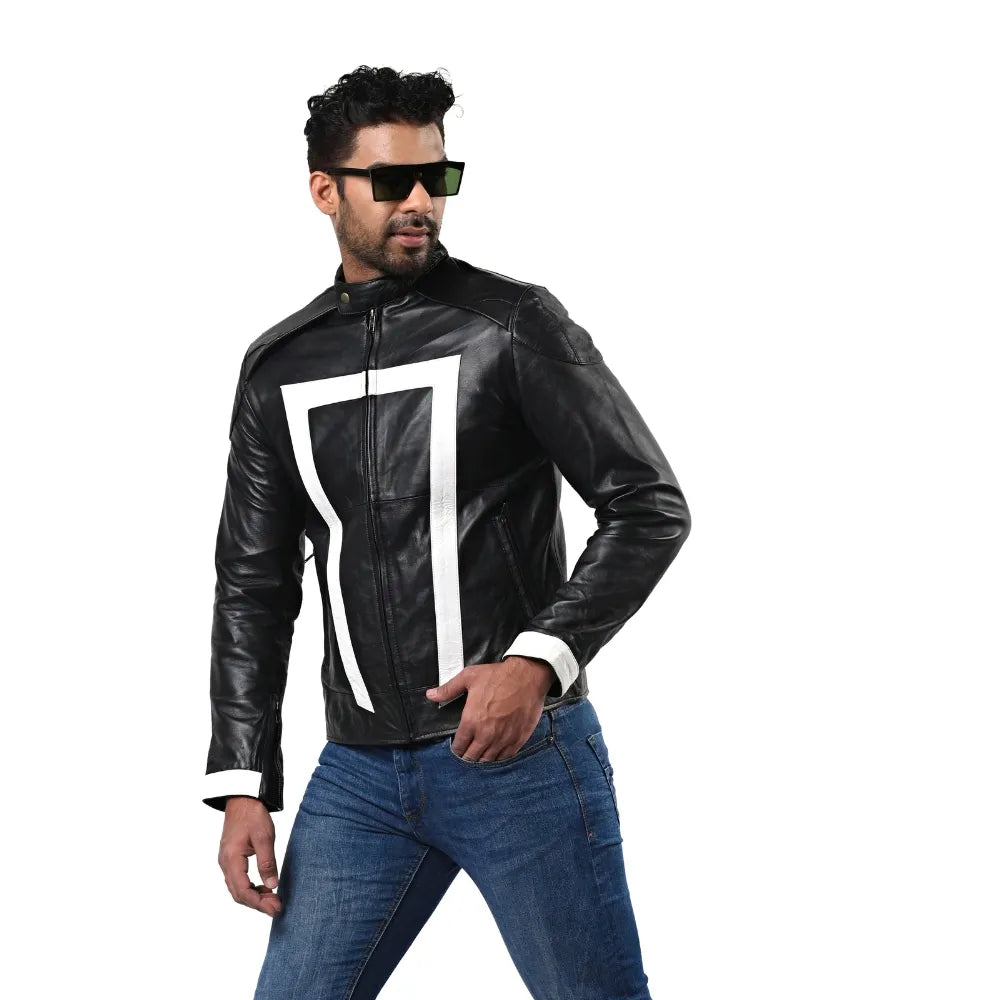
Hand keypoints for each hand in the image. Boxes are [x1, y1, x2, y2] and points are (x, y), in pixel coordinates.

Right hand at [217, 796, 282, 916]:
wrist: (242, 797)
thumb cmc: (252, 814)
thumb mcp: (264, 837)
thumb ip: (267, 862)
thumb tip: (272, 885)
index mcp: (232, 859)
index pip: (243, 891)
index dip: (259, 903)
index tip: (275, 908)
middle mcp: (225, 863)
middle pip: (238, 893)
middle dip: (257, 903)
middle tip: (277, 906)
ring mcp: (226, 861)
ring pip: (238, 888)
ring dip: (254, 896)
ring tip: (273, 899)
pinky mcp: (231, 858)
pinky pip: (238, 879)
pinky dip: (251, 887)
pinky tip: (264, 886)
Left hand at [425, 655, 555, 761]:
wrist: (527, 675)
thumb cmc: (498, 676)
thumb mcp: (469, 677)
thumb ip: (448, 689)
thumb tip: (430, 695)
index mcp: (472, 721)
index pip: (459, 746)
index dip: (456, 747)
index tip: (458, 746)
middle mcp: (486, 734)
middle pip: (472, 757)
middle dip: (467, 756)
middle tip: (467, 752)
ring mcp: (503, 738)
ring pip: (488, 760)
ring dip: (482, 758)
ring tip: (481, 753)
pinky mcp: (518, 739)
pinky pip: (505, 757)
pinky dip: (499, 757)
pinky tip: (497, 752)